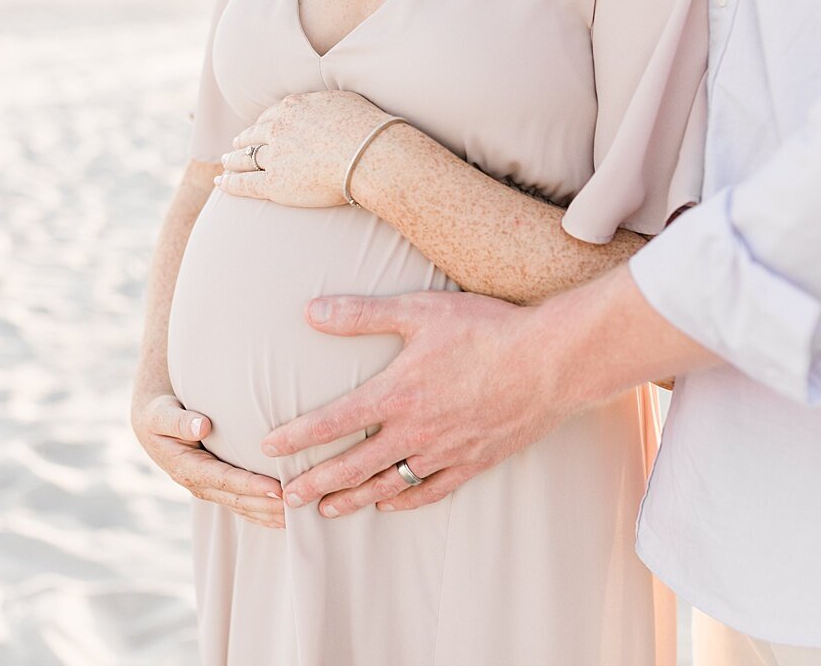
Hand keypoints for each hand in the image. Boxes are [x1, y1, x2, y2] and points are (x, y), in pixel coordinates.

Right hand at [131, 392, 284, 527]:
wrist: (153, 424)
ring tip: (298, 516)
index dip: (251, 486)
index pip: (224, 480)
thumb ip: (179, 421)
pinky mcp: (217, 488)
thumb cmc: (160, 414)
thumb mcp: (161, 415)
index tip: (277, 488)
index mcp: (187, 468)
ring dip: (268, 514)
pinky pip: (242, 505)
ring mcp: (208, 490)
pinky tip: (284, 517)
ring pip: (242, 508)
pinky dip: (262, 513)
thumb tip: (202, 427)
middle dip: (267, 505)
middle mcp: (198, 485)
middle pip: (237, 500)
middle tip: (297, 504)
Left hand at [215, 91, 390, 206]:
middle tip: (235, 145)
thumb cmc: (367, 129)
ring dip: (233, 160)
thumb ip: (329, 104)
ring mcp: (274, 156)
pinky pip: (245, 183)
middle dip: (243, 140)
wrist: (368, 152)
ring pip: (245, 157)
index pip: (271, 115)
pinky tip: (220, 183)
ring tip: (226, 164)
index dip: (263, 124)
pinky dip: (230, 183)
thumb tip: (331, 106)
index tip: (258, 128)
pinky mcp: (275, 183)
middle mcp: (279, 128)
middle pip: (253, 135)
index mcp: (294, 108)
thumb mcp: (345, 101)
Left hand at [260, 291, 590, 518]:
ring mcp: (445, 452)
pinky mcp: (474, 461)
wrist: (551, 362)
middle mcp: (415, 432)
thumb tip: (311, 312)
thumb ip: (362, 314)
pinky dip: (404, 501)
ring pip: (387, 484)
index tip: (269, 449)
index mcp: (396, 395)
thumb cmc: (486, 330)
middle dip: (315, 483)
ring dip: (353, 498)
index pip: (331, 423)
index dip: (296, 438)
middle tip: (286, 499)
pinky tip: (389, 505)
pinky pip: (431, 491)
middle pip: (352, 466)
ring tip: (326, 510)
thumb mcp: (420, 311)